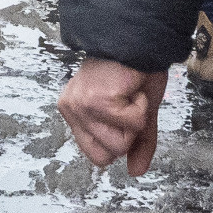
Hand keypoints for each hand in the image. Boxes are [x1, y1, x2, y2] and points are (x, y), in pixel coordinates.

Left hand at [60, 57, 164, 176]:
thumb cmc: (136, 72)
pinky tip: (132, 87)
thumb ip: (137, 144)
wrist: (141, 40)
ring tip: (130, 94)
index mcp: (75, 113)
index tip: (123, 112)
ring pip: (119, 145)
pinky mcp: (96, 101)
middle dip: (128, 134)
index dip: (120, 140)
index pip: (96, 157)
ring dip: (136, 120)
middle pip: (106, 156)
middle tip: (127, 103)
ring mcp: (80, 106)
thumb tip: (136, 172)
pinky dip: (141, 107)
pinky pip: (132, 125)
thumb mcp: (138, 114)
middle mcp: (71, 110)